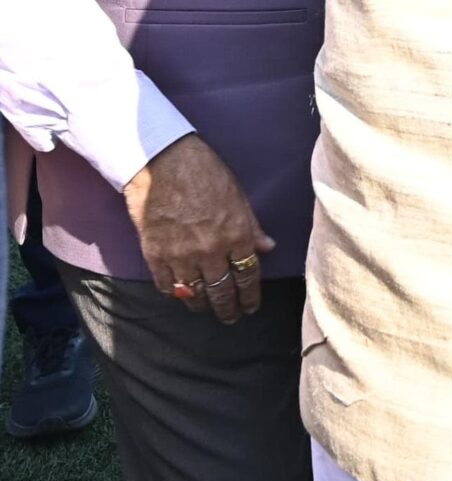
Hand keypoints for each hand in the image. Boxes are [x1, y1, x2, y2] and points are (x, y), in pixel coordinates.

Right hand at [122, 134, 270, 323]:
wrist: (164, 163)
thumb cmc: (206, 173)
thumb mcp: (238, 196)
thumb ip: (252, 227)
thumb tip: (267, 248)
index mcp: (236, 234)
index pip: (248, 275)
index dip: (250, 295)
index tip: (250, 306)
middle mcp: (210, 250)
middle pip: (222, 291)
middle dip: (228, 308)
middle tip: (231, 317)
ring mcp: (181, 255)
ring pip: (194, 293)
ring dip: (202, 305)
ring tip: (207, 310)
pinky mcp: (154, 255)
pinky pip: (166, 285)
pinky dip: (175, 293)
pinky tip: (181, 294)